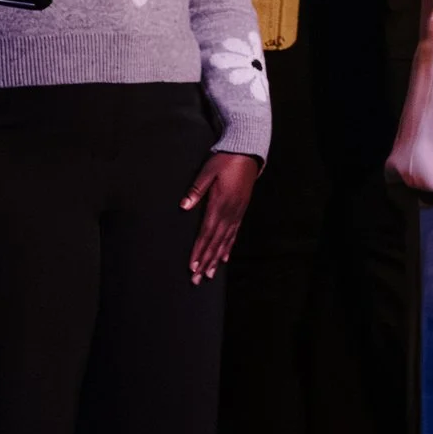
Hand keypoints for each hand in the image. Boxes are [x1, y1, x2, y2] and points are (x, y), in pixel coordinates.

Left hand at [182, 152, 259, 282]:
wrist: (248, 154)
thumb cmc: (226, 161)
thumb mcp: (208, 171)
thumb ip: (196, 190)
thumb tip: (184, 206)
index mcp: (220, 204)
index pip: (206, 233)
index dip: (199, 250)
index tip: (192, 265)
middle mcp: (229, 212)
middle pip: (215, 242)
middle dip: (205, 261)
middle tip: (197, 278)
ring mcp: (236, 213)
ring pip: (225, 241)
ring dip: (216, 258)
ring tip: (209, 274)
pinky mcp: (240, 211)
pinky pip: (234, 233)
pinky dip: (228, 247)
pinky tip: (224, 257)